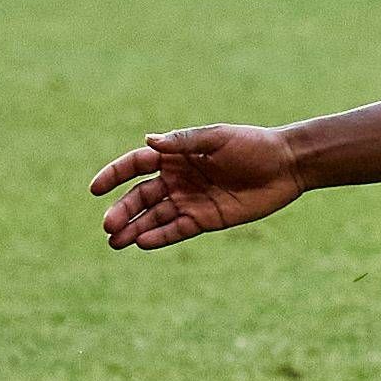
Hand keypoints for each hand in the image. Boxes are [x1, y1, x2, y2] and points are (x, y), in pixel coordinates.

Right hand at [90, 126, 304, 249]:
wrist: (286, 167)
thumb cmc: (253, 145)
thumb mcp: (217, 138)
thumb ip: (183, 142)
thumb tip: (148, 141)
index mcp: (176, 155)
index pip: (136, 165)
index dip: (114, 175)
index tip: (95, 189)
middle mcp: (178, 179)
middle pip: (141, 196)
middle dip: (122, 210)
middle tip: (107, 225)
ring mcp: (190, 200)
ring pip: (154, 217)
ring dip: (133, 228)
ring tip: (114, 242)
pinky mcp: (205, 219)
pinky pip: (176, 230)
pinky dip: (159, 237)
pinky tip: (141, 242)